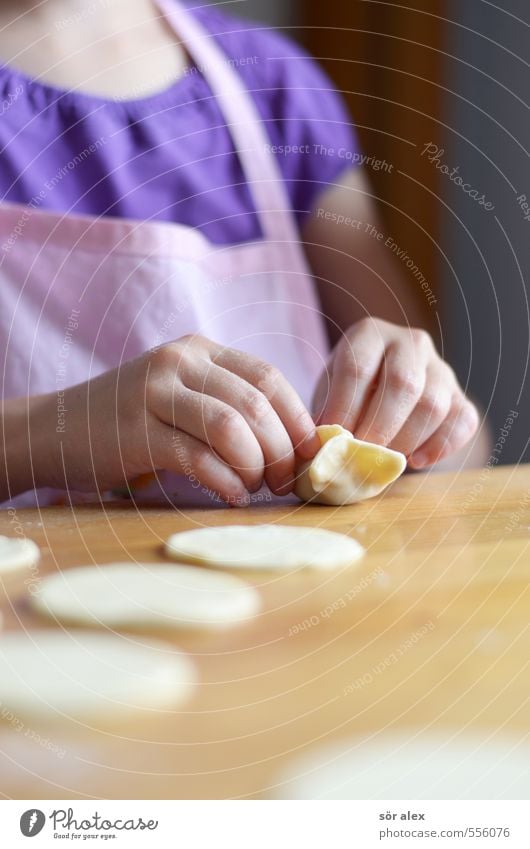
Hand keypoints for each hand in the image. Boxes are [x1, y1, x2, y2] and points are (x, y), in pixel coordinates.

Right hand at [35, 335, 319, 504]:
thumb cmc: (132, 421)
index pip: (269, 378)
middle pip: (256, 404)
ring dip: (255, 465)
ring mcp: (154, 393)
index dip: (298, 420)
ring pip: (231, 426)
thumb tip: (295, 445)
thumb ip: (230, 406)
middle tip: (284, 482)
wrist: (55, 428)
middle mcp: (179, 361)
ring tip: (256, 487)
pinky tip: (233, 496)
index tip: (309, 456)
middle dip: (281, 450)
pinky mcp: (136, 431)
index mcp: (200, 350)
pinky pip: (198, 457)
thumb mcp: (183, 396)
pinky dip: (226, 481)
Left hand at [314, 318, 478, 467]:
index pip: (357, 369)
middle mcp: (410, 343)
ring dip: (406, 440)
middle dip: (378, 427)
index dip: (344, 408)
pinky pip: (462, 422)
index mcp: (369, 334)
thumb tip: (324, 446)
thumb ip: (326, 412)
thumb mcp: (330, 392)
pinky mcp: (461, 396)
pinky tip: (417, 460)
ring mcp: (440, 368)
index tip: (333, 438)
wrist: (385, 391)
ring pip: (433, 405)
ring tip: (383, 459)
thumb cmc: (349, 393)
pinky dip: (440, 446)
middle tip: (360, 455)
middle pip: (401, 384)